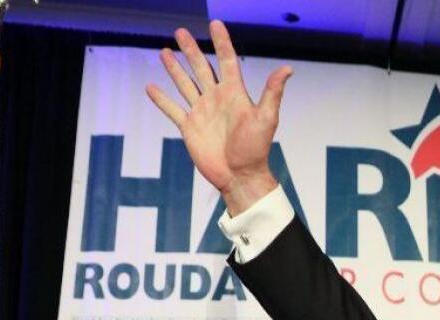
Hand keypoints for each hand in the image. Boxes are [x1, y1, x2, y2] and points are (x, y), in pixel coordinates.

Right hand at [146, 20, 291, 215]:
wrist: (240, 176)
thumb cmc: (256, 149)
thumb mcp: (266, 118)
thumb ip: (273, 92)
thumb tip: (288, 68)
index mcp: (234, 93)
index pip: (227, 61)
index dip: (222, 42)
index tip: (215, 24)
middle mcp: (217, 99)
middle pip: (201, 67)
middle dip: (191, 49)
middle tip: (181, 31)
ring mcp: (202, 112)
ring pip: (185, 84)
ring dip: (175, 68)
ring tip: (165, 51)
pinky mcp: (190, 127)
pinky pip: (173, 109)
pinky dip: (161, 99)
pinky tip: (151, 87)